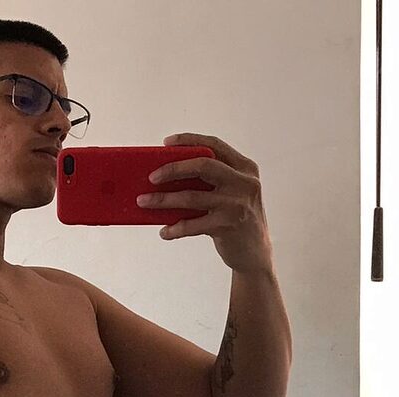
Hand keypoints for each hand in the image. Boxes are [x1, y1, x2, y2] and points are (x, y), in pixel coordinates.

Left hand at [138, 133, 273, 272]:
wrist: (255, 254)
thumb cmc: (235, 220)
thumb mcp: (231, 194)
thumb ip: (210, 182)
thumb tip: (167, 176)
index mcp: (245, 168)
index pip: (215, 145)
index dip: (190, 140)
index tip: (166, 143)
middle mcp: (244, 182)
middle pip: (203, 165)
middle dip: (173, 168)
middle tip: (151, 177)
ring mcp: (236, 204)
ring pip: (191, 197)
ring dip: (163, 200)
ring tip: (144, 202)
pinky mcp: (227, 226)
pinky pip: (192, 225)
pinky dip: (175, 229)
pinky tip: (164, 232)